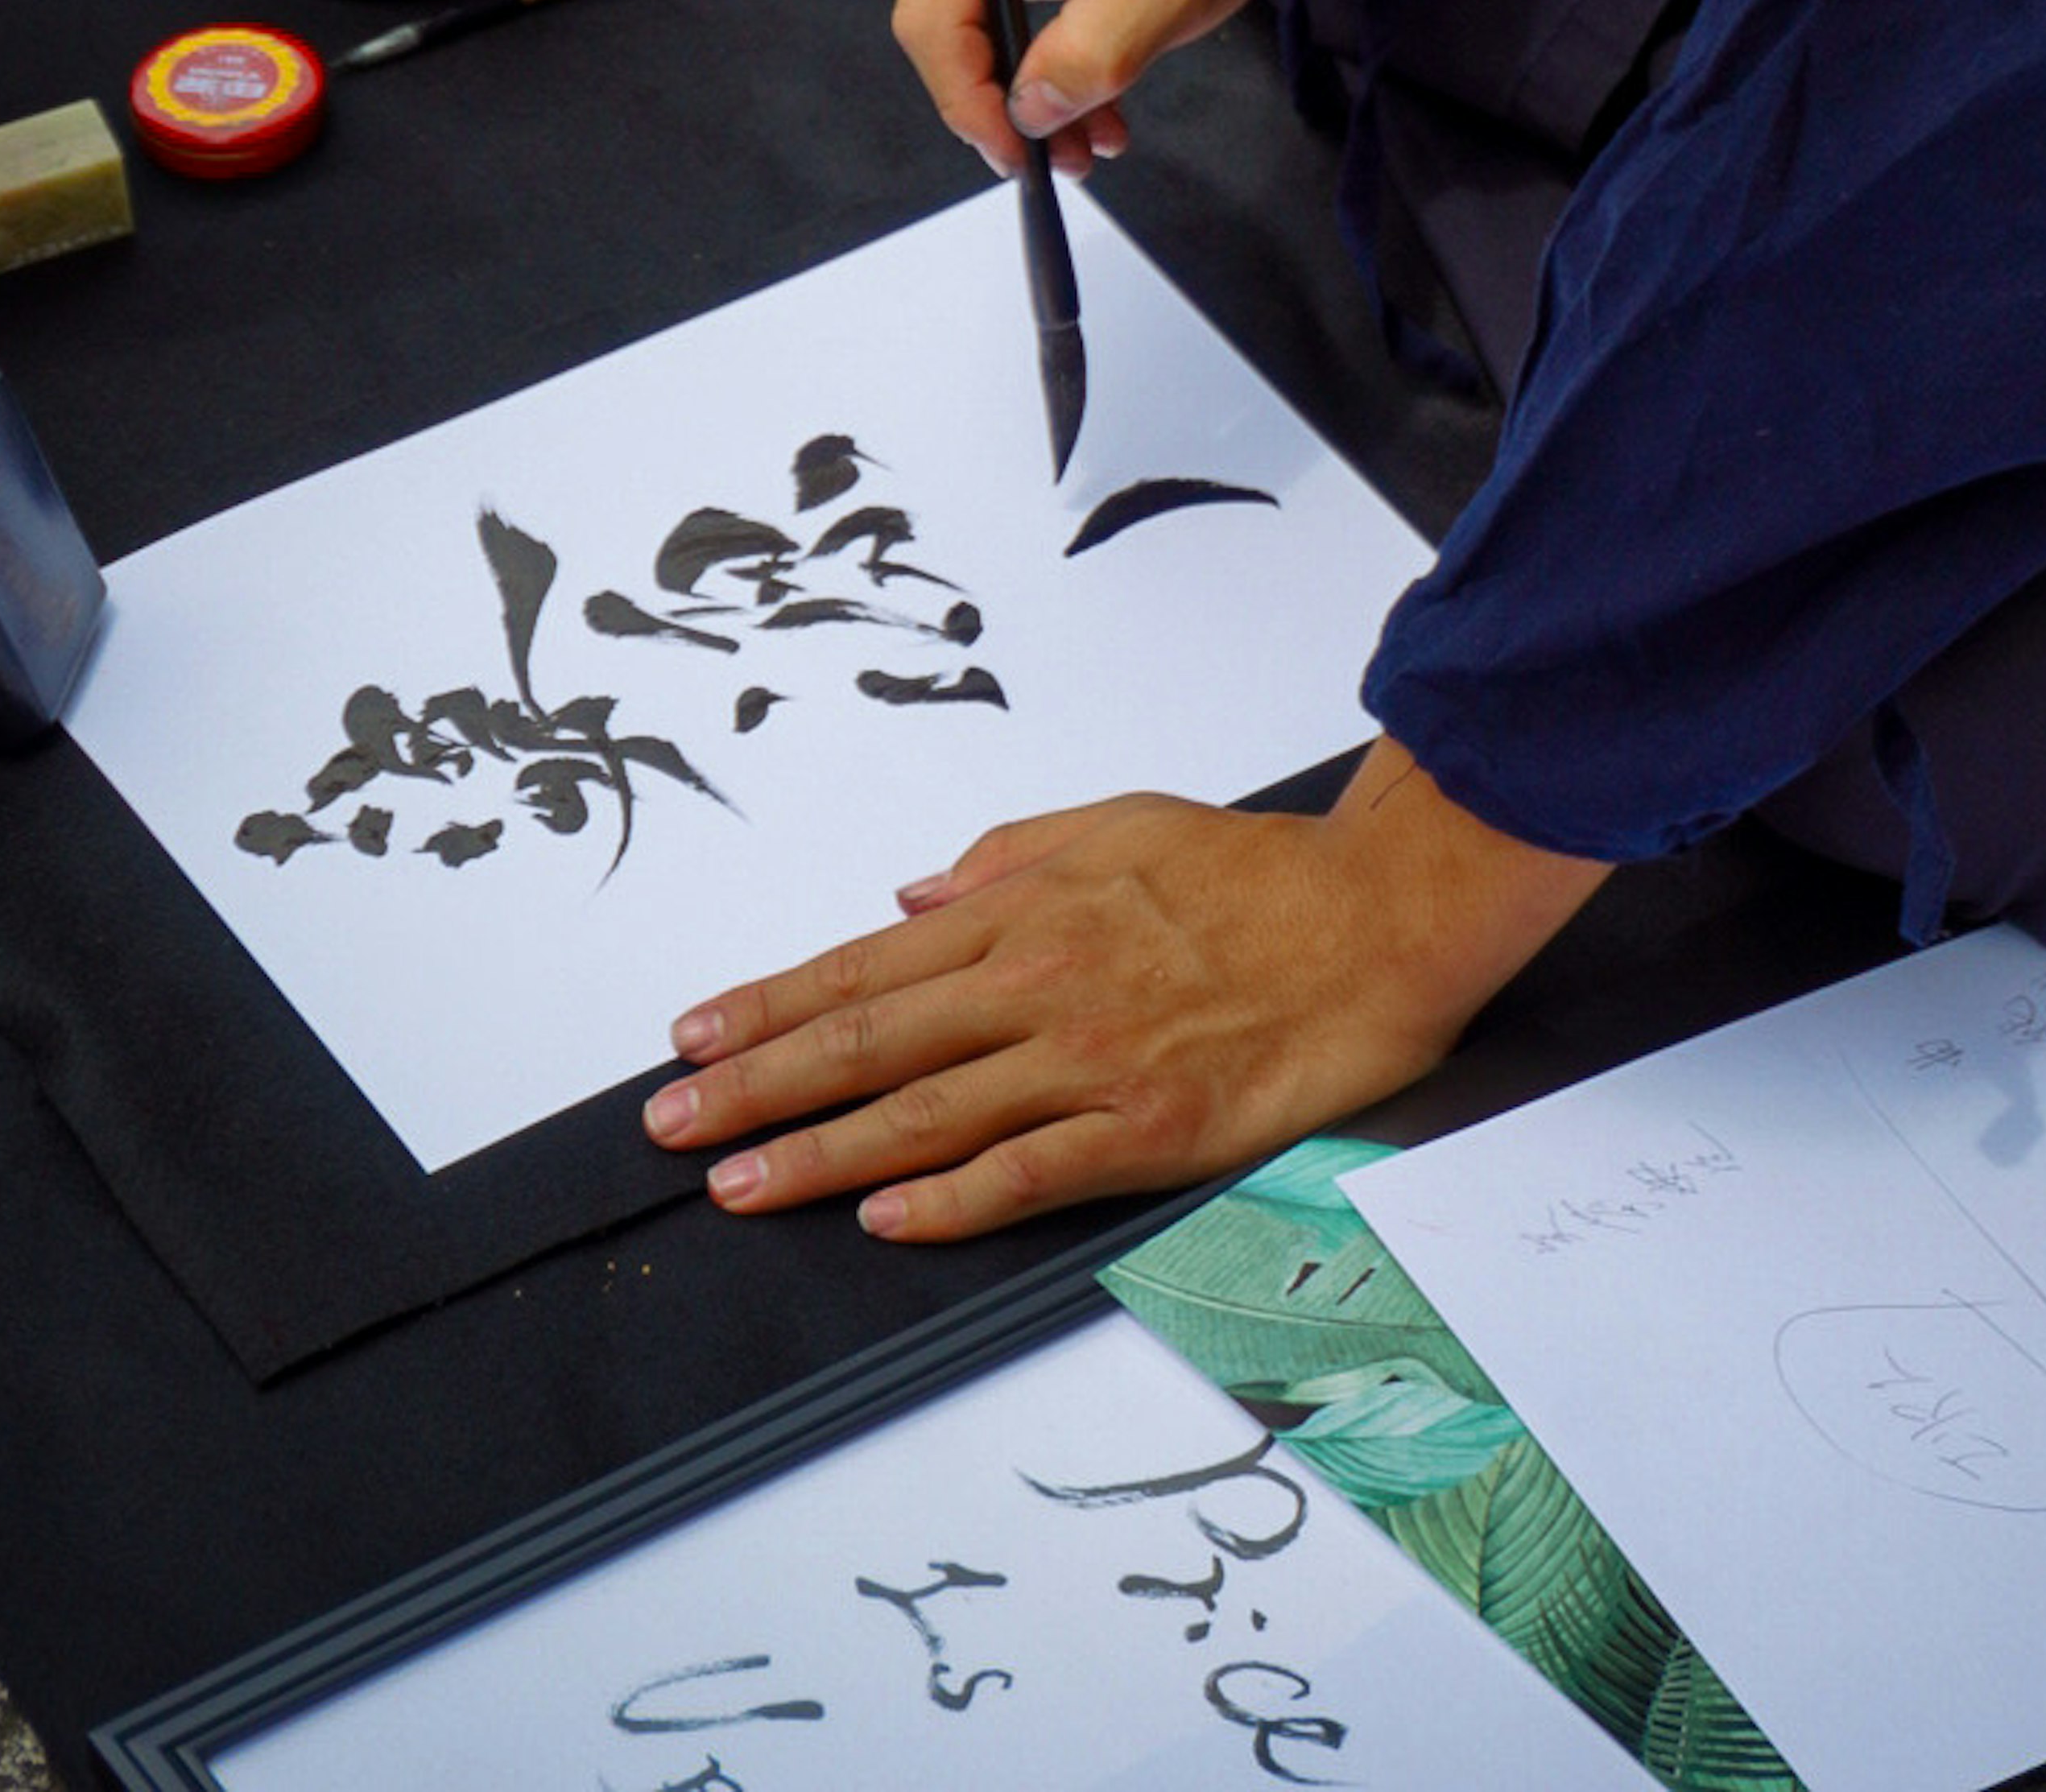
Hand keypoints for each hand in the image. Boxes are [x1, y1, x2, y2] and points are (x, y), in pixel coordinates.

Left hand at [641, 741, 1606, 1239]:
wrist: (1375, 917)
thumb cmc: (1253, 872)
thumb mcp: (1118, 824)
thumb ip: (1010, 856)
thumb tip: (912, 895)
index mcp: (1027, 909)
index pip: (867, 964)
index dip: (772, 1005)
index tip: (693, 1037)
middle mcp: (1039, 984)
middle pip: (872, 1042)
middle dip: (759, 1085)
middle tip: (670, 1128)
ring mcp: (1089, 1061)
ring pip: (927, 1114)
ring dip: (821, 1153)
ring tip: (738, 1185)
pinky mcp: (1146, 1130)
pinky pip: (1028, 1172)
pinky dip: (949, 1200)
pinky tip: (886, 1220)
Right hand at [886, 0, 1340, 178]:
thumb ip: (1091, 58)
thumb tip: (1028, 115)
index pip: (935, 14)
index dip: (970, 101)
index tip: (1018, 156)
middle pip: (939, 20)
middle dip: (1002, 99)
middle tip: (1069, 152)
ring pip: (956, 18)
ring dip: (1018, 82)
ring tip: (1087, 129)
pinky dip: (1021, 47)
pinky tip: (1075, 88)